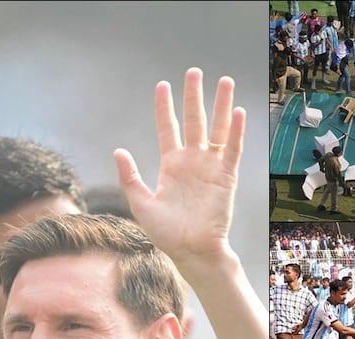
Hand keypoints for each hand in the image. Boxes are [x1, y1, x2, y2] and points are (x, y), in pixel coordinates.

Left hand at [113, 69, 244, 267]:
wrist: (191, 251)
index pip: (167, 128)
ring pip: (217, 129)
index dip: (165, 107)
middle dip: (193, 96)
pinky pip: (232, 150)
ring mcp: (210, 167)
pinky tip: (236, 111)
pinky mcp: (226, 177)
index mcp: (171, 166)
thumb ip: (130, 177)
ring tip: (224, 81)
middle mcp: (192, 161)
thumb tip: (118, 150)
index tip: (163, 85)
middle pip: (193, 121)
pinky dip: (235, 132)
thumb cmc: (166, 233)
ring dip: (220, 105)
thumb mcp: (141, 203)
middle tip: (194, 71)